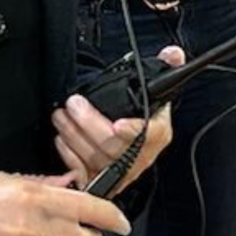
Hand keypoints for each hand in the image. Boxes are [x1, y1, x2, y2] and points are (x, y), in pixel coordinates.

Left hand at [52, 44, 182, 195]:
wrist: (130, 136)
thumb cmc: (140, 114)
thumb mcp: (153, 88)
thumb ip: (165, 67)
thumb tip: (173, 54)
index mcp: (159, 133)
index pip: (150, 135)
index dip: (134, 131)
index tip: (118, 124)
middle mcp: (142, 156)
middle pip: (116, 148)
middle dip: (90, 124)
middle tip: (73, 104)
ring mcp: (122, 172)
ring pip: (96, 160)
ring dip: (74, 136)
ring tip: (61, 115)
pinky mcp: (102, 181)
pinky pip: (84, 173)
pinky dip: (69, 155)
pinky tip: (61, 138)